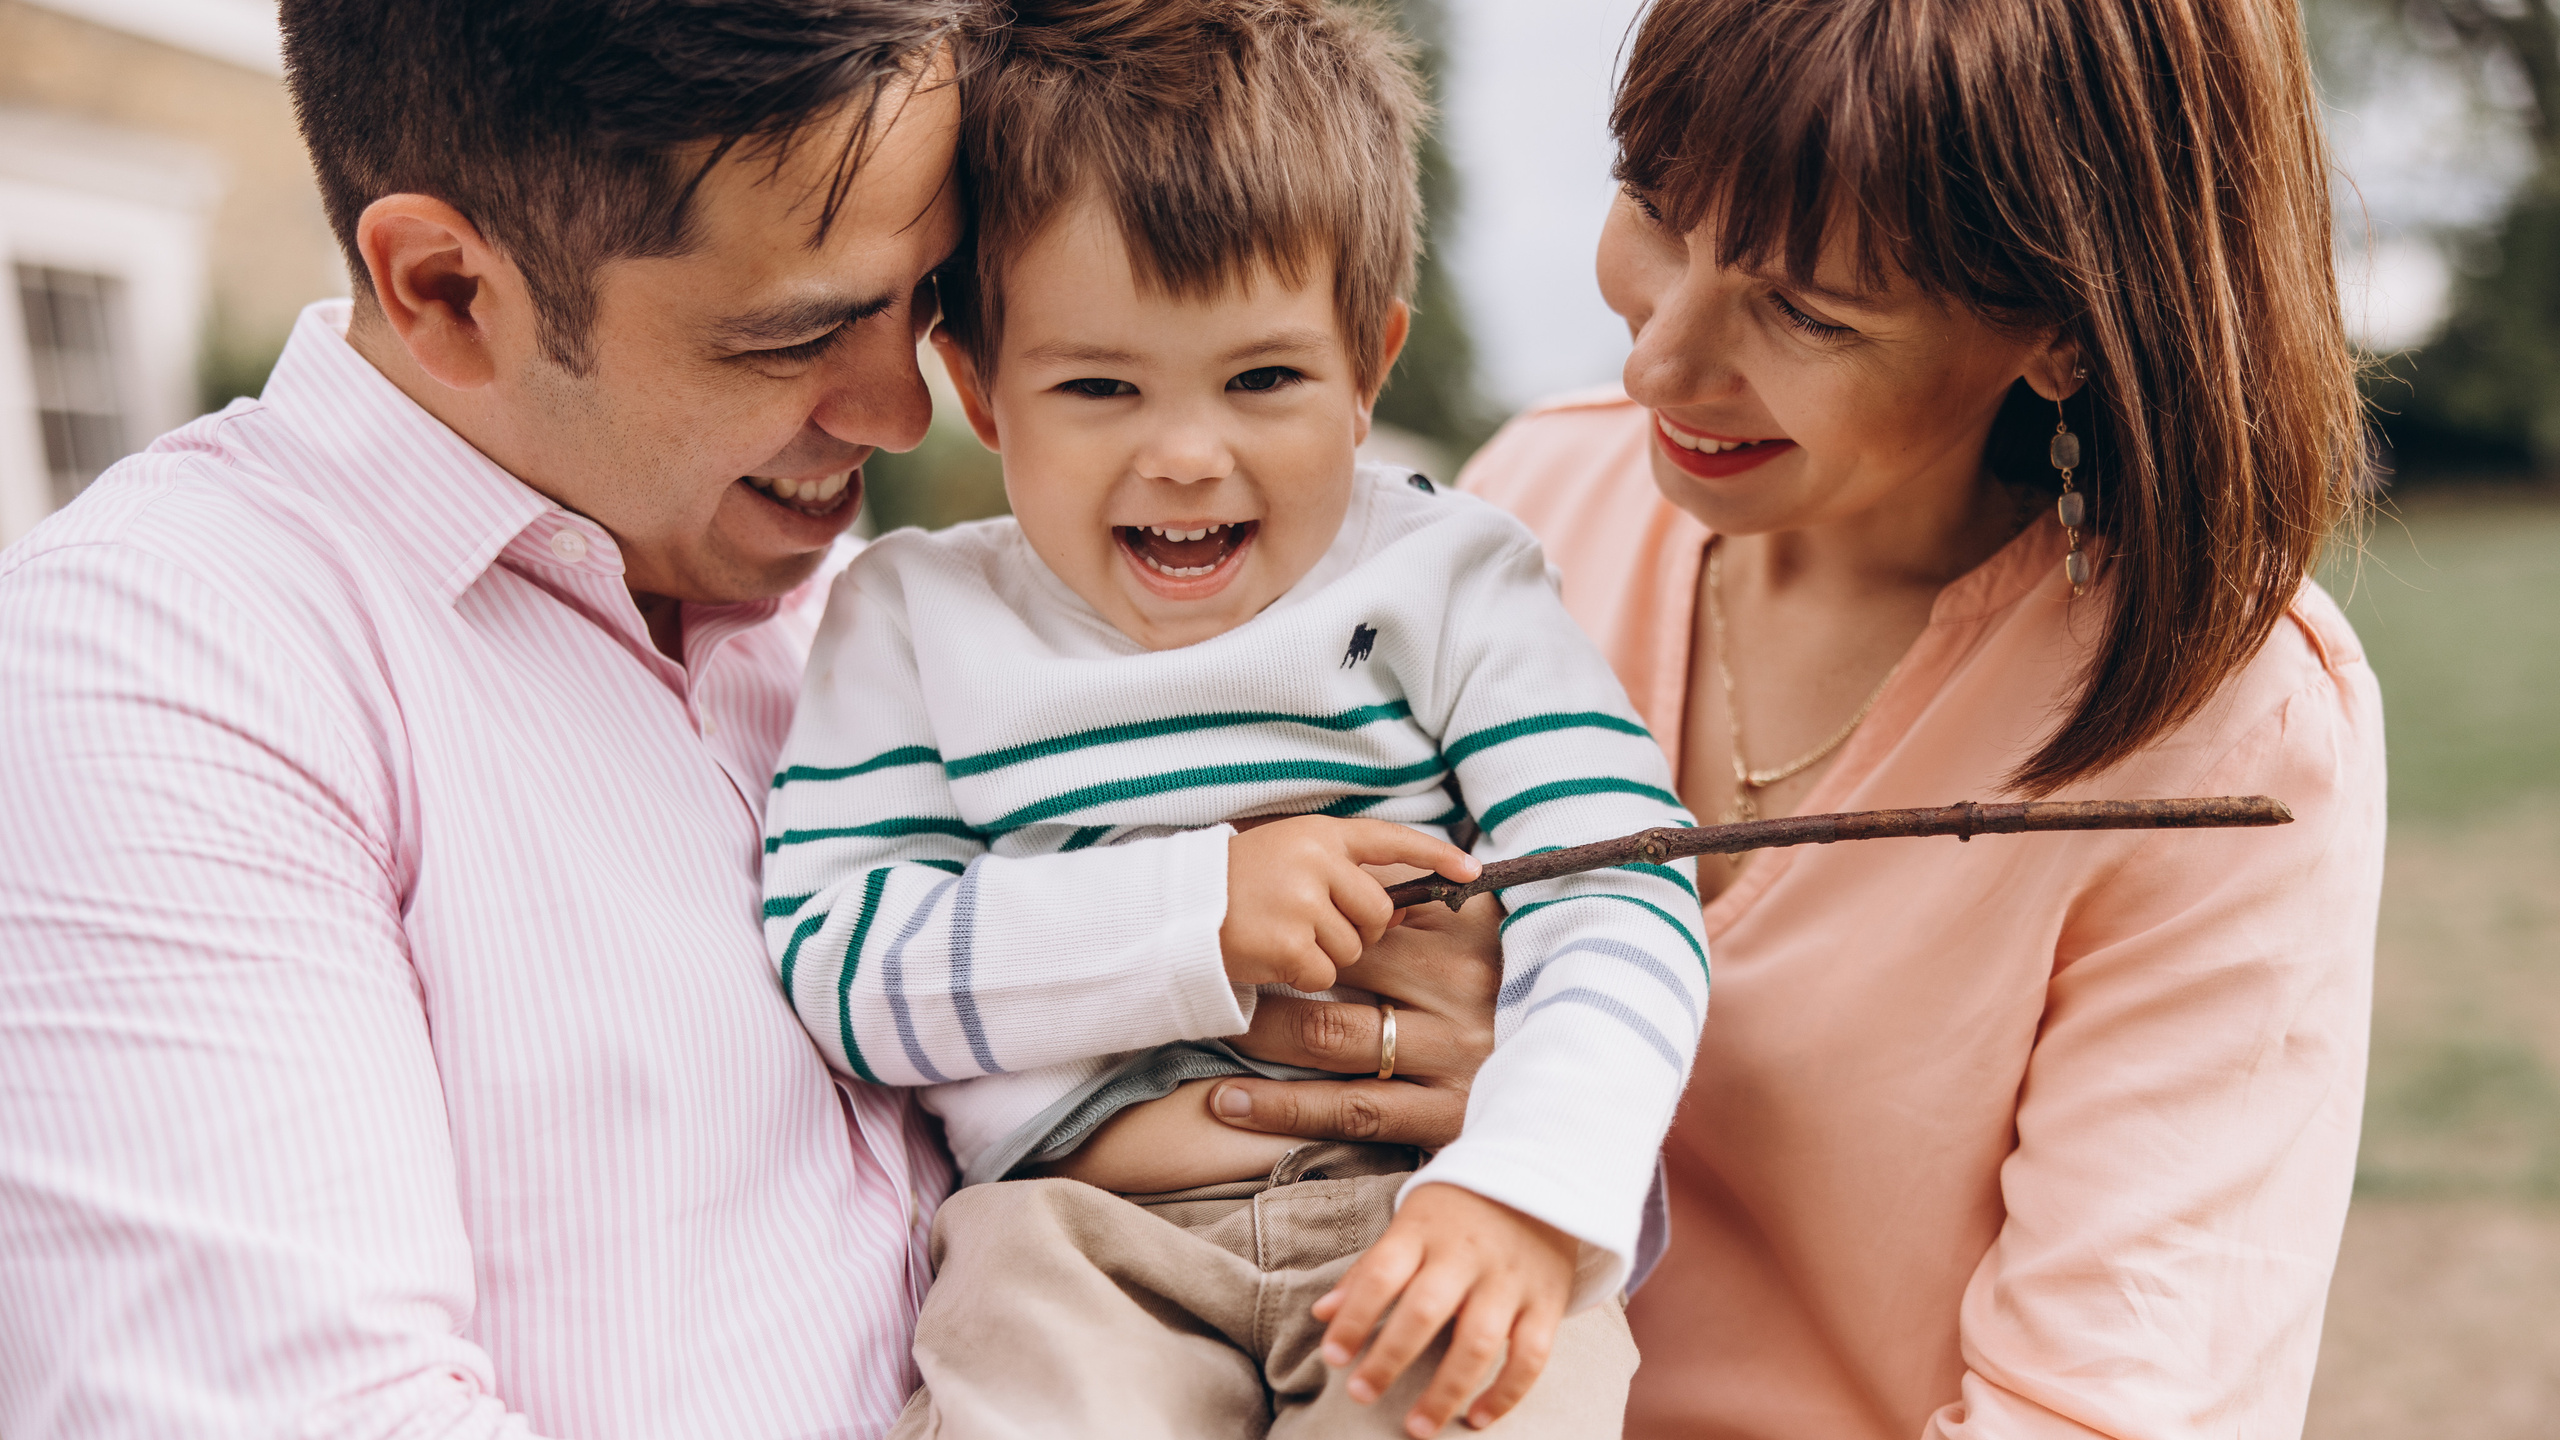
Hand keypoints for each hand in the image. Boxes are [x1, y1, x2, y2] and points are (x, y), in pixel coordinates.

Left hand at [1214, 893, 1500, 1148]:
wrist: (1593, 1076)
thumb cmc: (1520, 991)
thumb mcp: (1490, 931)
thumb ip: (1434, 900)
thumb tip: (1366, 870)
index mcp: (1463, 936)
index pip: (1361, 918)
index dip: (1300, 920)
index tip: (1246, 918)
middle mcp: (1454, 992)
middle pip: (1335, 971)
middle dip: (1266, 969)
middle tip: (1210, 969)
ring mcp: (1448, 1056)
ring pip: (1330, 1038)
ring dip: (1259, 1032)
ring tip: (1208, 1027)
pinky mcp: (1441, 1115)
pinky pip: (1347, 1109)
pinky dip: (1280, 1107)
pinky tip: (1227, 1103)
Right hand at [1220, 817, 1477, 990]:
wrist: (1173, 910)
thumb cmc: (1232, 885)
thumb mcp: (1286, 854)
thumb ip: (1339, 868)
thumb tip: (1397, 906)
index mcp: (1318, 834)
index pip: (1389, 838)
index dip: (1434, 855)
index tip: (1471, 870)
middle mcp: (1315, 861)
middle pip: (1376, 910)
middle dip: (1358, 929)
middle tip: (1314, 926)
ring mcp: (1301, 901)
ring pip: (1353, 946)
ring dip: (1326, 954)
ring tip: (1283, 936)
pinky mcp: (1288, 943)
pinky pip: (1323, 974)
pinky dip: (1302, 977)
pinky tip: (1272, 958)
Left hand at [1313, 1183, 1575, 1435]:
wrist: (1541, 1175)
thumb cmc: (1459, 1210)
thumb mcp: (1410, 1223)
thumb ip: (1370, 1269)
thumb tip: (1323, 1314)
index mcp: (1424, 1231)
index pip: (1382, 1273)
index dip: (1354, 1317)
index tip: (1332, 1357)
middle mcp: (1467, 1255)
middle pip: (1425, 1310)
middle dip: (1389, 1358)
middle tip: (1360, 1395)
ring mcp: (1509, 1279)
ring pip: (1477, 1342)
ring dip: (1445, 1391)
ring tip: (1417, 1427)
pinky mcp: (1546, 1300)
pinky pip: (1530, 1355)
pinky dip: (1505, 1393)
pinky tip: (1478, 1419)